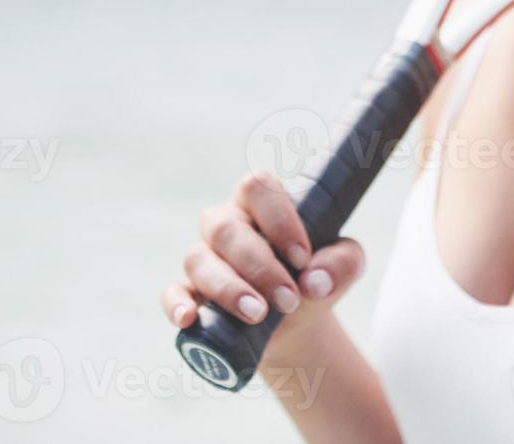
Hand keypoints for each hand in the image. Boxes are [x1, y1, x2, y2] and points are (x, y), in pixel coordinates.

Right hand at [162, 171, 365, 342]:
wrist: (295, 325)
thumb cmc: (314, 279)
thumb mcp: (340, 269)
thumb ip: (342, 264)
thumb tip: (316, 280)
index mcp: (261, 204)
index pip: (257, 188)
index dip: (278, 220)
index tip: (302, 258)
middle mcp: (226, 224)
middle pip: (226, 228)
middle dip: (259, 267)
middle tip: (289, 299)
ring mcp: (203, 258)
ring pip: (199, 260)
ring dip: (228, 289)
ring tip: (258, 315)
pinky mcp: (188, 293)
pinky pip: (172, 292)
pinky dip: (178, 304)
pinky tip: (191, 318)